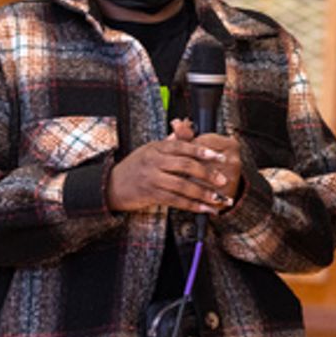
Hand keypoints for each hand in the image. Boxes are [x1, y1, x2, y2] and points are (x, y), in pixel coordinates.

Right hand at [107, 122, 239, 213]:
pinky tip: (205, 209)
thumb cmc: (135, 166)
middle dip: (208, 173)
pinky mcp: (151, 195)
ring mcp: (152, 179)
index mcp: (157, 147)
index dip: (203, 151)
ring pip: (183, 186)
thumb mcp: (151, 149)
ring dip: (203, 193)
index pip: (183, 146)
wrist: (111, 185)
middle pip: (186, 166)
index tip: (220, 157)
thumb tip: (187, 127)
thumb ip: (171, 141)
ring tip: (218, 199)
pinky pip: (176, 201)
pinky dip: (193, 206)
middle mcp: (155, 162)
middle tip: (223, 180)